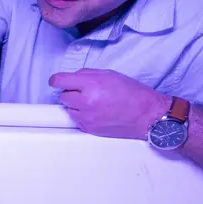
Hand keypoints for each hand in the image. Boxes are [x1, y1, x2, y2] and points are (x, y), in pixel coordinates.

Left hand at [49, 69, 169, 138]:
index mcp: (91, 85)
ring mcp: (87, 117)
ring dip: (76, 105)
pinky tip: (97, 112)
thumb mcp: (110, 74)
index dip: (56, 80)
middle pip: (63, 96)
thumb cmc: (132, 93)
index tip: (56, 81)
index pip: (60, 81)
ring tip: (93, 103)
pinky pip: (76, 120)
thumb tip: (72, 77)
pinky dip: (82, 115)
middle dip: (71, 92)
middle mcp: (86, 102)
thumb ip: (87, 74)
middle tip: (85, 92)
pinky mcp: (89, 129)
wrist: (146, 115)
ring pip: (68, 109)